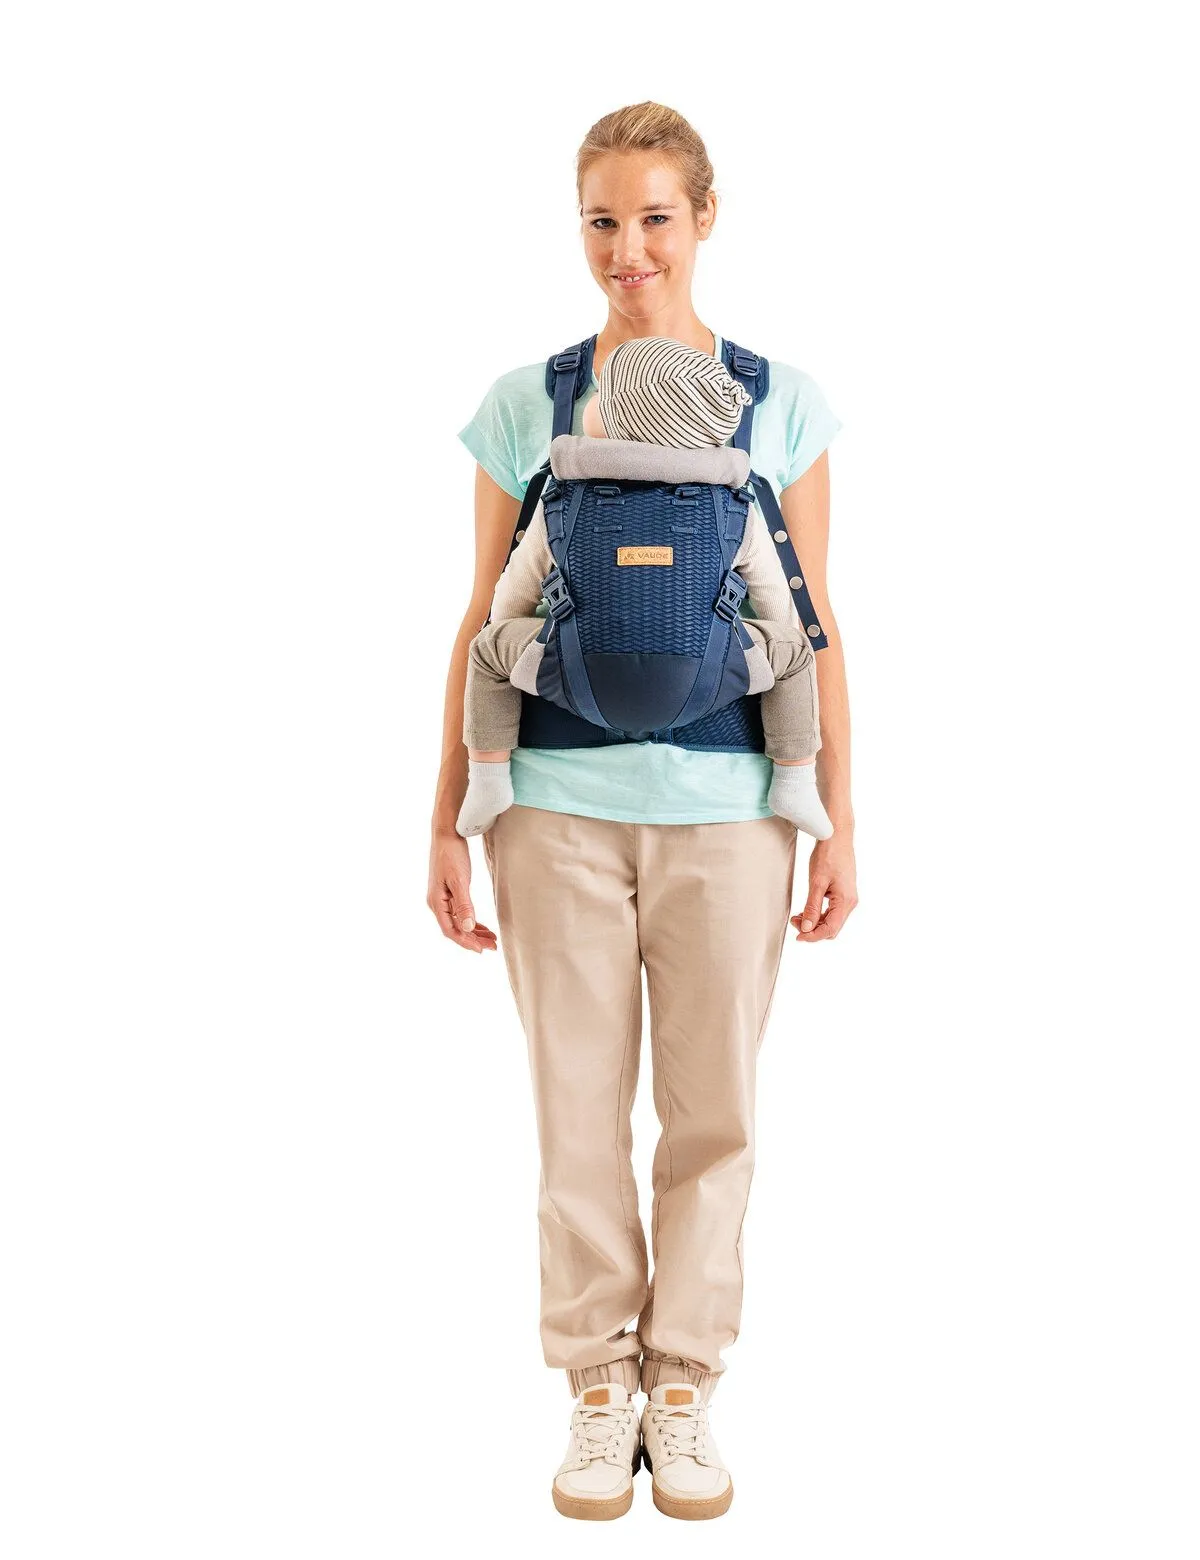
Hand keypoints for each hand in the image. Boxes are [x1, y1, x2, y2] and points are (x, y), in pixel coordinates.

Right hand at [427, 830, 497, 952]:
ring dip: (474, 931)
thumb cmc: (451, 854)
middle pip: (455, 928)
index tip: (482, 950)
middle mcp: (437, 903)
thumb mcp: (459, 880)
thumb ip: (464, 905)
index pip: (450, 930)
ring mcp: (442, 897)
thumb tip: (468, 928)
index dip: (466, 942)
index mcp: (436, 902)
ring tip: (491, 939)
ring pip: (458, 921)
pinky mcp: (448, 891)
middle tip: (492, 946)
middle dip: (473, 939)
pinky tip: (481, 925)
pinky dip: (471, 920)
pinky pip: (459, 912)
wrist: (447, 833)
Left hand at [791, 831, 857, 942]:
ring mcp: (848, 898)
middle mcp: (850, 902)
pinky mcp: (844, 893)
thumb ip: (812, 907)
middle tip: (794, 923)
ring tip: (798, 916)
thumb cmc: (828, 855)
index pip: (830, 930)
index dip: (813, 936)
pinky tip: (807, 910)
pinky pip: (832, 911)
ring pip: (832, 921)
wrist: (837, 835)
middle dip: (813, 930)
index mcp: (846, 901)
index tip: (798, 937)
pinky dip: (819, 914)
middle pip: (832, 928)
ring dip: (815, 922)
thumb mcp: (816, 882)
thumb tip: (807, 928)